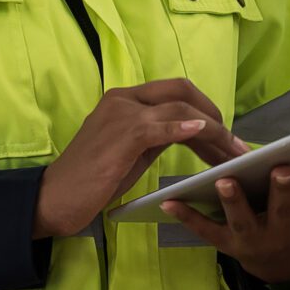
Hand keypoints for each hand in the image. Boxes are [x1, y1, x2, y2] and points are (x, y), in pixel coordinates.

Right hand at [34, 79, 243, 239]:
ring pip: (180, 109)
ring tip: (232, 152)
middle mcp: (123, 98)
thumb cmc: (92, 180)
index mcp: (124, 99)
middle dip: (214, 113)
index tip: (224, 135)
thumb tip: (193, 132)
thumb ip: (157, 134)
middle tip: (234, 143)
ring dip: (212, 131)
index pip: (175, 91)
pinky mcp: (123, 135)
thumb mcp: (130, 150)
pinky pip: (162, 127)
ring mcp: (123, 114)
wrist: (54, 198)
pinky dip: (186, 128)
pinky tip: (205, 133)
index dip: (204, 109)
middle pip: (182, 90)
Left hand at [161, 159, 289, 285]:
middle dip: (283, 191)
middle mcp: (283, 234)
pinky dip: (186, 217)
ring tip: (225, 180)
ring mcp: (253, 240)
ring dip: (233, 201)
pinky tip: (168, 202)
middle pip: (283, 211)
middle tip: (283, 168)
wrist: (282, 271)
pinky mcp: (226, 244)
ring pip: (242, 220)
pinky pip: (205, 231)